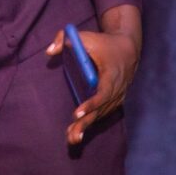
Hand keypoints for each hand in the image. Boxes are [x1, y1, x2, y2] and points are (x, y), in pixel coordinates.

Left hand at [45, 5, 141, 144]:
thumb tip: (48, 52)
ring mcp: (116, 97)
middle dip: (87, 123)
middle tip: (73, 135)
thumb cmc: (103, 43)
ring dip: (86, 127)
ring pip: (100, 115)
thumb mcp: (84, 36)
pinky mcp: (113, 101)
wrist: (127, 50)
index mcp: (111, 75)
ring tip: (71, 138)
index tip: (77, 113)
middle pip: (101, 110)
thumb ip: (64, 38)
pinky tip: (75, 133)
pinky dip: (90, 123)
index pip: (103, 93)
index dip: (91, 104)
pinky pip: (101, 114)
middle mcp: (116, 89)